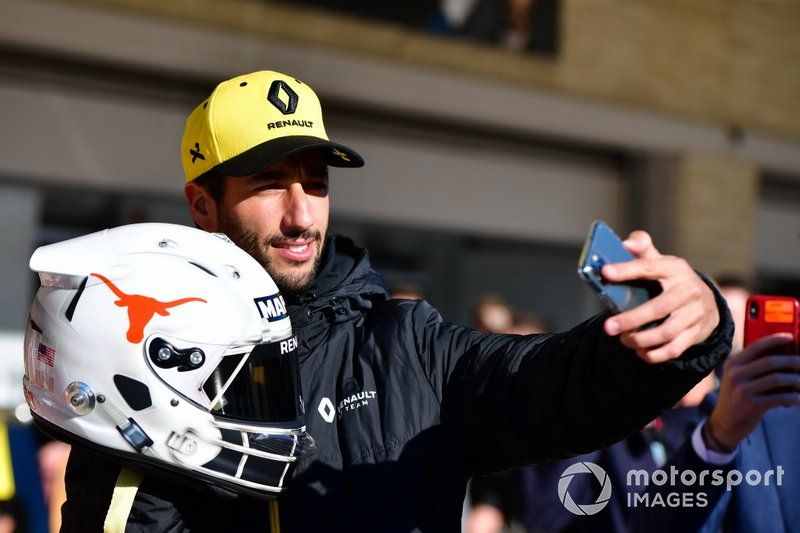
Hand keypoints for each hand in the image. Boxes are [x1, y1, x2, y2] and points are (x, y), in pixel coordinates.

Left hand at [600, 230, 719, 363]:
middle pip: (658, 308)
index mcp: (674, 268)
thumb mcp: (660, 260)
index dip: (627, 270)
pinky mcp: (696, 333)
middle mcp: (688, 291)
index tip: (605, 272)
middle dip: (631, 320)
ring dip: (641, 340)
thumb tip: (626, 244)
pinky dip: (654, 354)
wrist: (706, 301)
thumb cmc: (671, 279)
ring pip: (666, 332)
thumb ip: (642, 248)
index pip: (648, 267)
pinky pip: (674, 349)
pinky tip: (639, 351)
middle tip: (608, 327)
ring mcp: (694, 313)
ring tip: (623, 340)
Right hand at [705, 333, 799, 449]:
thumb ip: (755, 367)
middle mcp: (735, 374)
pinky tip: (799, 398)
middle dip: (791, 361)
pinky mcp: (751, 405)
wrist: (725, 424)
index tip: (790, 337)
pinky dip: (794, 397)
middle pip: (770, 361)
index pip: (756, 346)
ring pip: (777, 379)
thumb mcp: (738, 379)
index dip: (775, 340)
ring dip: (796, 380)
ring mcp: (742, 390)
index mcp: (732, 363)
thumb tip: (786, 357)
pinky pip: (780, 397)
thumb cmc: (738, 398)